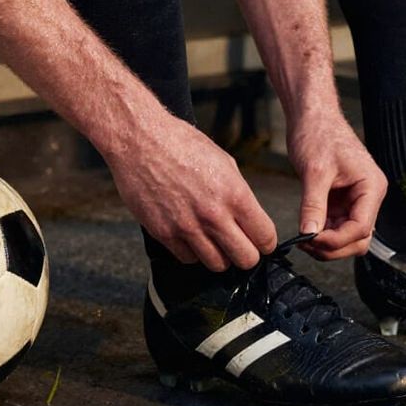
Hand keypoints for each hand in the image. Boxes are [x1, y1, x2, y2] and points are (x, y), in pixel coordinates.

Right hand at [102, 114, 278, 271]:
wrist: (140, 140)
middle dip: (246, 253)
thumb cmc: (181, 144)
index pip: (265, 237)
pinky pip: (188, 258)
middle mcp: (213, 215)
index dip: (264, 240)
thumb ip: (238, 193)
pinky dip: (192, 251)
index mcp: (234, 194)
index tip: (258, 238)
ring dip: (218, 254)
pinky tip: (189, 232)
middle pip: (246, 260)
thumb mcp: (223, 161)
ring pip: (217, 265)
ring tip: (212, 237)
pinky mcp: (164, 234)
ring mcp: (188, 227)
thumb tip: (248, 217)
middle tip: (238, 242)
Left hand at [287, 108, 385, 260]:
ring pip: (347, 236)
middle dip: (333, 246)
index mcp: (371, 187)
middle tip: (306, 243)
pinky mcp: (341, 200)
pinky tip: (306, 229)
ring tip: (303, 237)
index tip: (312, 239)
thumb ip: (313, 205)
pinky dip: (322, 232)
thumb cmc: (319, 132)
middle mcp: (368, 195)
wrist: (312, 116)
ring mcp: (355, 199)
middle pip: (358, 238)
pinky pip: (336, 226)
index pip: (361, 228)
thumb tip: (309, 233)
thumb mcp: (315, 171)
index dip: (337, 240)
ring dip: (327, 242)